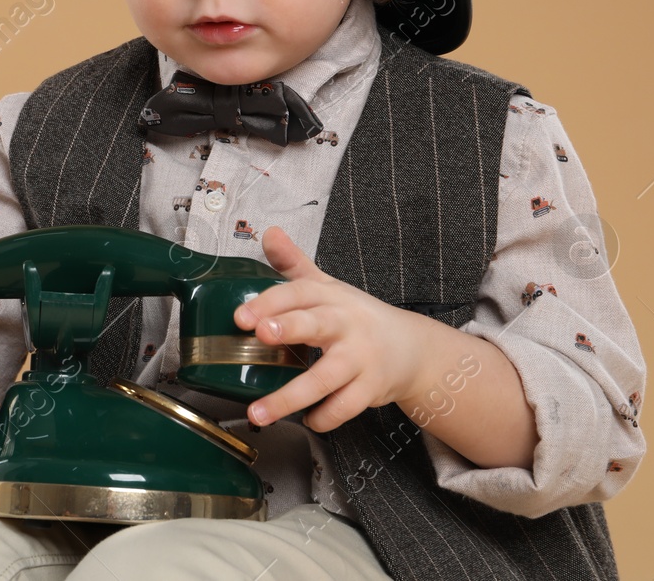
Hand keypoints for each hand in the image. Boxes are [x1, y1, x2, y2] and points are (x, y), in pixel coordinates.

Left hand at [234, 226, 425, 431]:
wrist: (412, 349)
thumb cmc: (358, 317)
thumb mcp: (328, 286)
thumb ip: (295, 264)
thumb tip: (270, 233)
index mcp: (330, 298)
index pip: (298, 292)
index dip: (269, 301)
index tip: (241, 316)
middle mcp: (345, 325)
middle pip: (315, 324)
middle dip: (288, 327)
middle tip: (260, 334)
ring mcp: (360, 359)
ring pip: (324, 378)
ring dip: (289, 398)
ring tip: (257, 412)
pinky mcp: (371, 389)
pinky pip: (344, 408)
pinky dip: (323, 418)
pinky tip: (307, 420)